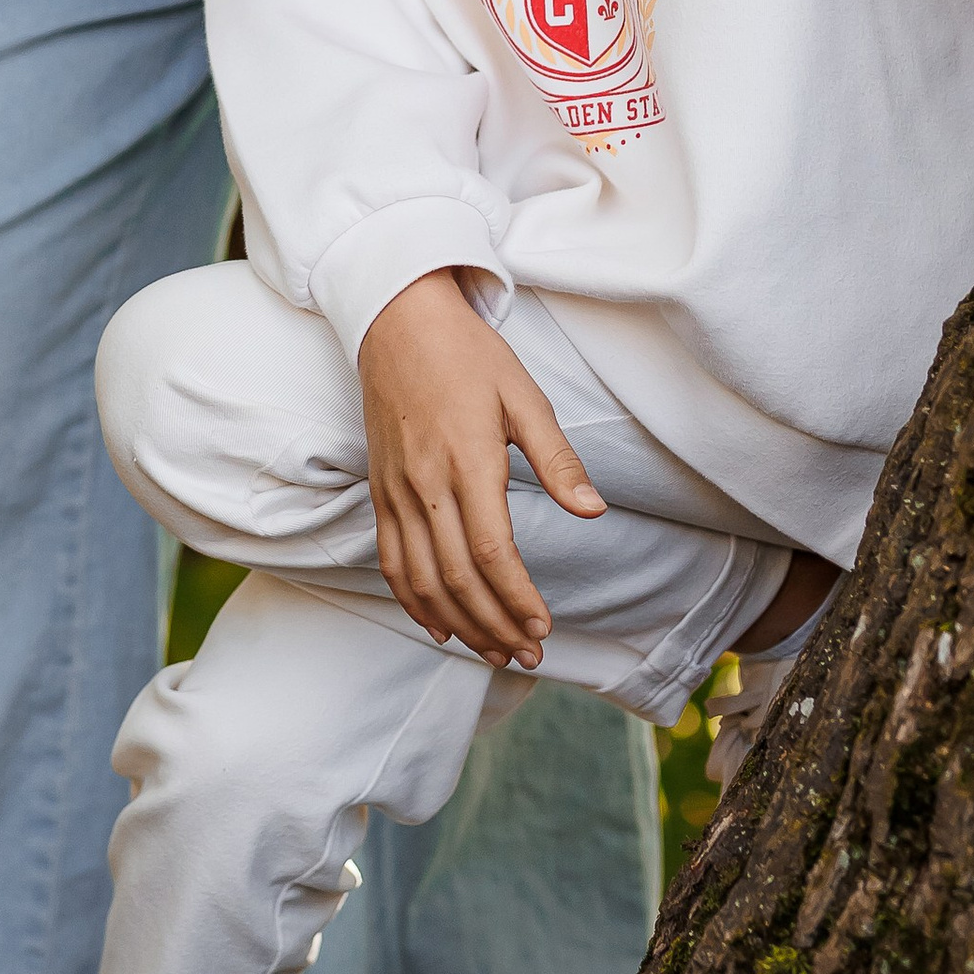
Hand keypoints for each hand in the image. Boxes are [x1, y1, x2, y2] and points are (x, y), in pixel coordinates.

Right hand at [356, 270, 603, 669]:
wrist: (397, 319)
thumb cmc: (468, 354)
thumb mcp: (525, 397)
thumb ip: (557, 460)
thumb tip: (594, 511)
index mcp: (467, 461)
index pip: (489, 552)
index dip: (516, 598)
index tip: (544, 626)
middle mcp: (425, 484)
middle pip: (456, 578)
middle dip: (494, 626)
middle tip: (528, 654)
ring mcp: (396, 491)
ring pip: (421, 579)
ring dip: (458, 624)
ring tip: (494, 651)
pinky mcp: (380, 491)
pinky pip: (391, 560)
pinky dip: (413, 600)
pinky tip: (439, 625)